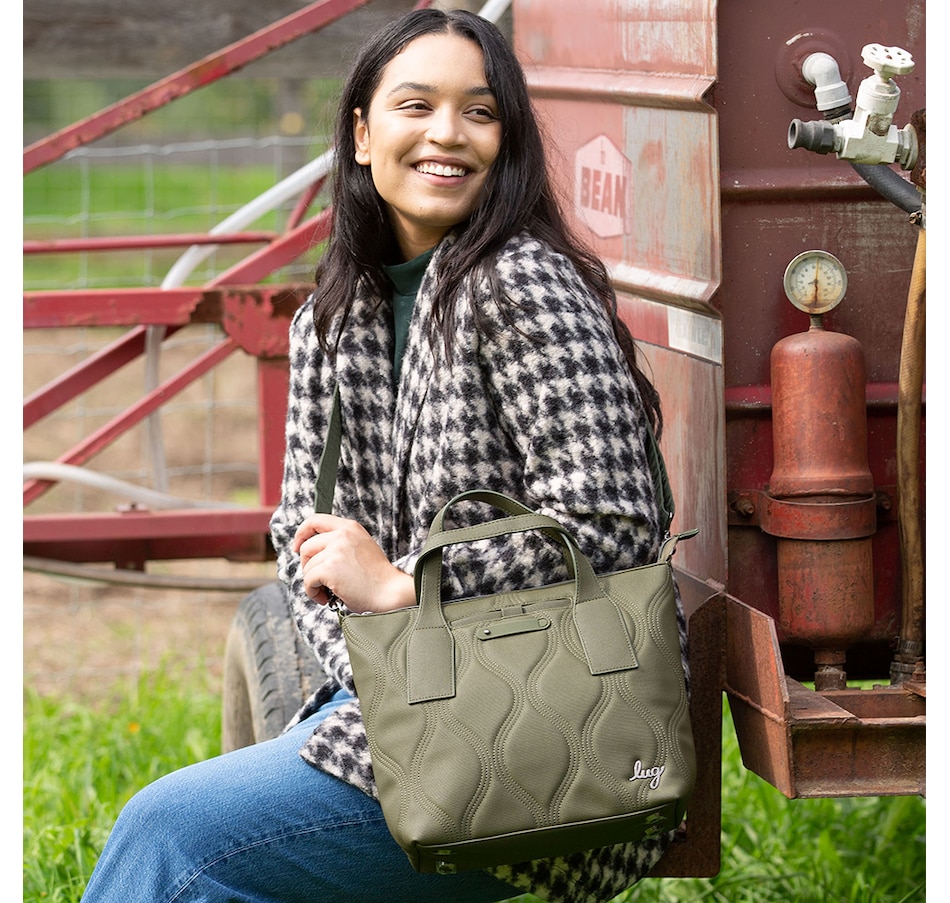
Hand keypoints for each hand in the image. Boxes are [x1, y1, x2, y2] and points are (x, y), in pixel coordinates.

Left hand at [291, 514, 415, 612]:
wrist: (390, 592)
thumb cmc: (377, 577)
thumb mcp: (361, 547)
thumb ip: (340, 542)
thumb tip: (312, 550)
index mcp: (350, 527)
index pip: (315, 520)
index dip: (301, 533)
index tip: (297, 547)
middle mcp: (342, 535)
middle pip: (306, 547)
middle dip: (307, 566)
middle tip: (318, 579)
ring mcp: (335, 550)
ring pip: (307, 567)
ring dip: (313, 583)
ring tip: (328, 592)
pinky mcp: (330, 568)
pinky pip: (308, 581)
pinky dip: (312, 593)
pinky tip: (326, 598)